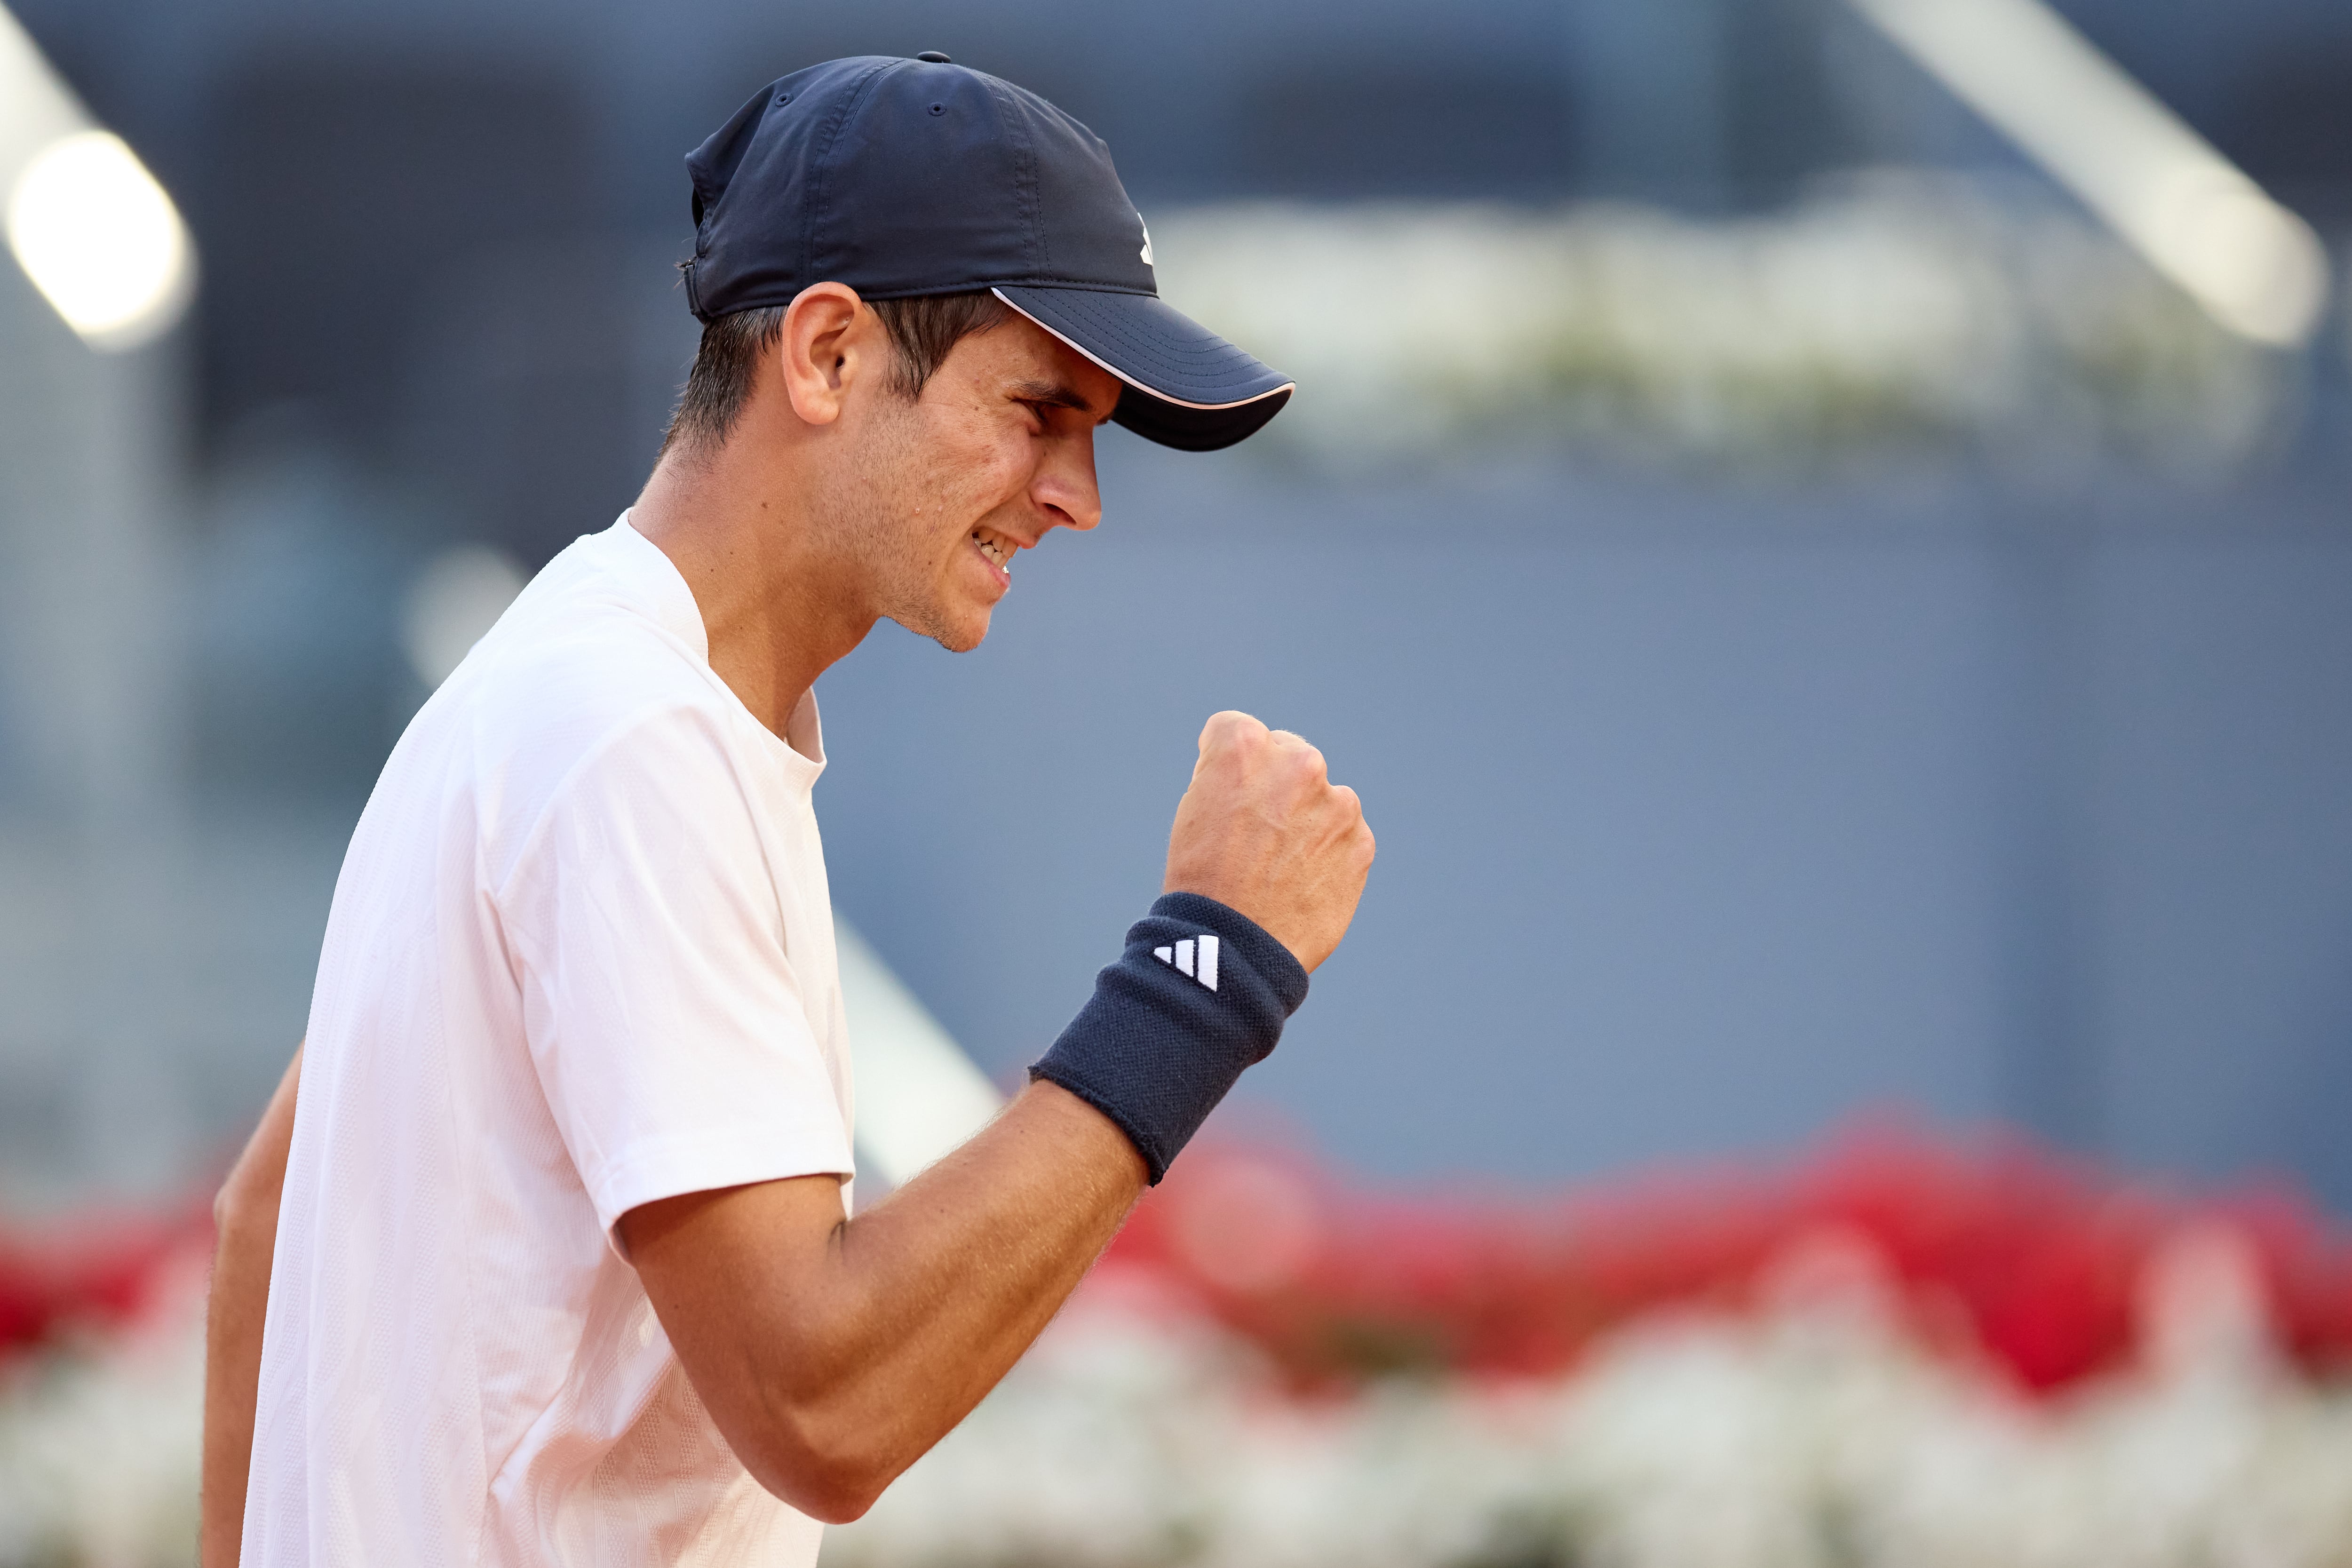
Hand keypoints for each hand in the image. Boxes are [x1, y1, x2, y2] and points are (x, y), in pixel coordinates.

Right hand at [1163, 711, 1373, 972]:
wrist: (1233, 950)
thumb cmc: (1202, 880)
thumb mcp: (1194, 809)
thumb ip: (1230, 774)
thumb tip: (1261, 771)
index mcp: (1245, 745)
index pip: (1236, 731)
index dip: (1223, 767)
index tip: (1221, 797)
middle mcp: (1298, 762)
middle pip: (1288, 756)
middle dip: (1274, 785)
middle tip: (1254, 834)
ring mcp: (1338, 803)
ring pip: (1322, 797)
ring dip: (1307, 819)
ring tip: (1277, 865)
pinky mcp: (1362, 842)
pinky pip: (1345, 835)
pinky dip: (1328, 854)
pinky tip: (1300, 882)